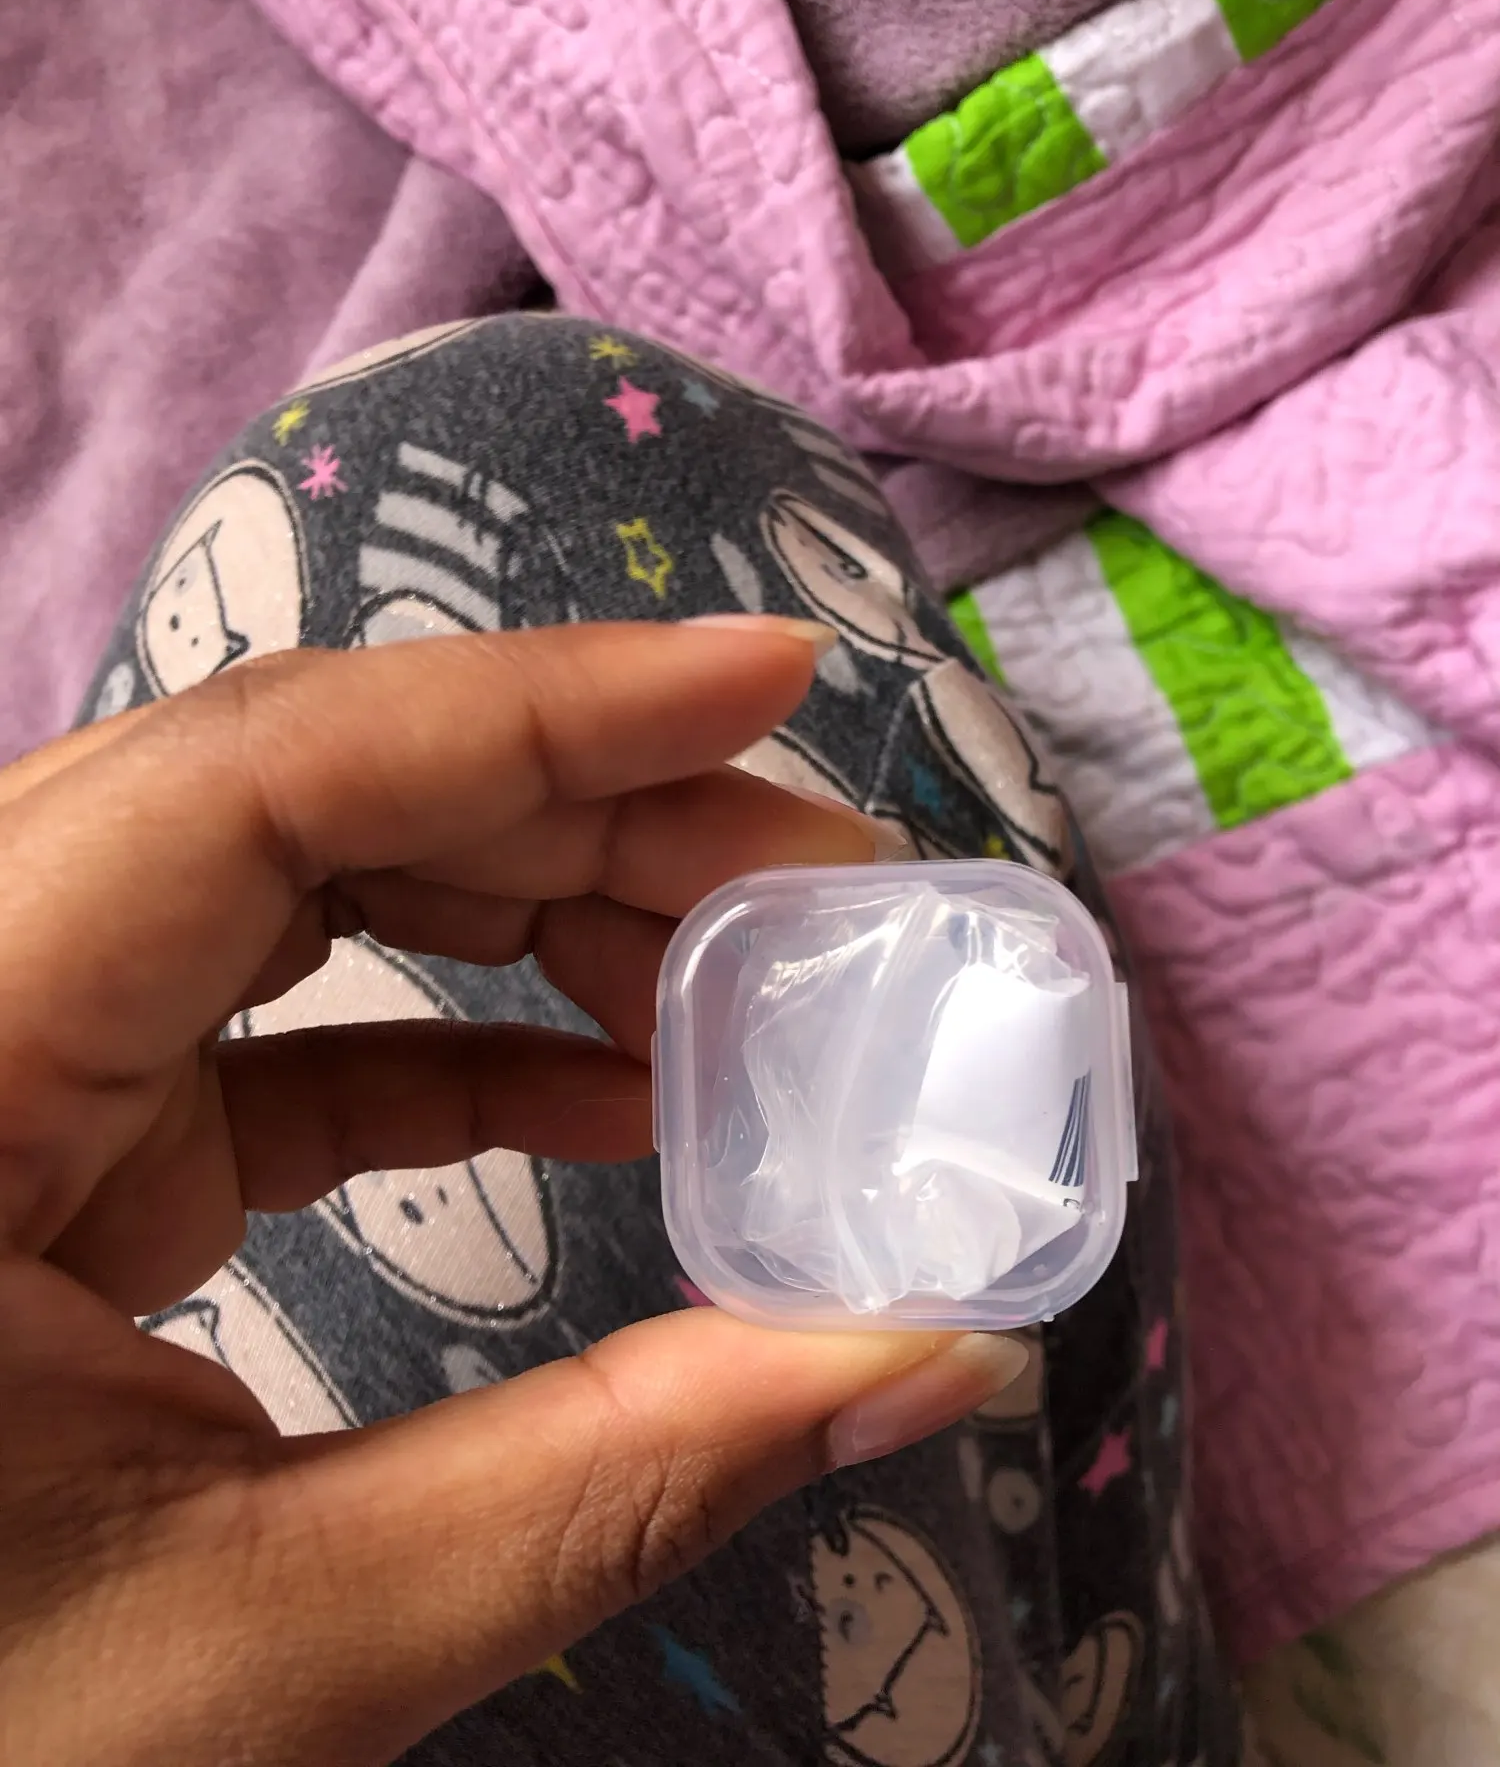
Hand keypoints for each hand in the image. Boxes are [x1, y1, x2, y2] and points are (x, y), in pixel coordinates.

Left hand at [0, 621, 1024, 1765]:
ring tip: (732, 980)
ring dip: (522, 901)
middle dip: (574, 808)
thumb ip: (612, 1481)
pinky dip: (448, 1033)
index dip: (534, 706)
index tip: (769, 678)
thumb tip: (933, 1355)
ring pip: (278, 871)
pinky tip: (610, 1094)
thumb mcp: (266, 1647)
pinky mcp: (42, 1130)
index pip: (251, 776)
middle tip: (810, 879)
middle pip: (287, 790)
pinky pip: (261, 1017)